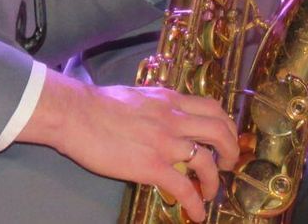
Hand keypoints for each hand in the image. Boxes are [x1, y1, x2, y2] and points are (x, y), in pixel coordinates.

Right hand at [19, 73, 239, 222]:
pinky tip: (197, 214)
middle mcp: (175, 119)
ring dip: (214, 180)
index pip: (212, 108)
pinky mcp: (152, 166)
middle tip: (227, 164)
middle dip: (230, 149)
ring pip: (206, 161)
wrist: (76, 114)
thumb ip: (156, 106)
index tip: (225, 137)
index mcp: (170, 100)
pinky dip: (196, 203)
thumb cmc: (98, 104)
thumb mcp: (138, 95)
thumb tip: (160, 115)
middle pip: (220, 131)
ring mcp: (165, 143)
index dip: (225, 125)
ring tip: (210, 191)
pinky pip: (184, 187)